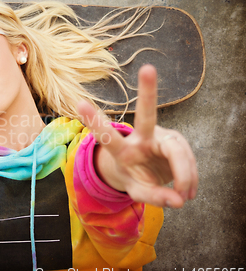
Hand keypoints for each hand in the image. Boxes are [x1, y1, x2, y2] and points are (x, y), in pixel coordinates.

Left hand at [77, 64, 197, 207]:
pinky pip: (189, 160)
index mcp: (123, 150)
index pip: (107, 137)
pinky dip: (190, 179)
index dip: (94, 121)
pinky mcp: (176, 141)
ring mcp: (161, 136)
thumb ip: (154, 196)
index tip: (78, 103)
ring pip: (179, 152)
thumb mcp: (137, 190)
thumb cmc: (136, 178)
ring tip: (185, 197)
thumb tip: (178, 200)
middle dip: (148, 92)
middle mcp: (141, 137)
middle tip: (148, 69)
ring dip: (185, 177)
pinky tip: (188, 191)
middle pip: (146, 114)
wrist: (146, 173)